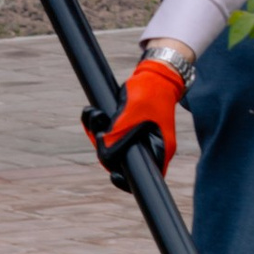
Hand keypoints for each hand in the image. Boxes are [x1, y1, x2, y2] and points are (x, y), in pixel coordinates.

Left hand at [94, 57, 183, 183]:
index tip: (113, 174)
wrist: (153, 74)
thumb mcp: (132, 112)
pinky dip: (101, 126)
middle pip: (123, 161)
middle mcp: (152, 146)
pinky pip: (112, 134)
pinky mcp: (131, 127)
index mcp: (160, 149)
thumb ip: (119, 134)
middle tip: (96, 132)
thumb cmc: (149, 91)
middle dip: (104, 148)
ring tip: (94, 115)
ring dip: (99, 133)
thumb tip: (105, 154)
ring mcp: (141, 137)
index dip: (126, 179)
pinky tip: (94, 114)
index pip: (143, 174)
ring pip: (114, 147)